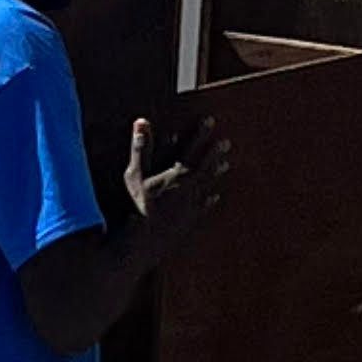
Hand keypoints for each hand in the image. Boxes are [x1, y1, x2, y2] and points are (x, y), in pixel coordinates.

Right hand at [123, 115, 228, 261]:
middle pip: (206, 165)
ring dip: (216, 173)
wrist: (146, 240)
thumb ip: (140, 148)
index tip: (211, 120)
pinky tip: (215, 197)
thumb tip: (141, 122)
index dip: (201, 133)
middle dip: (215, 151)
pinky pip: (203, 207)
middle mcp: (190, 188)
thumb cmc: (138, 205)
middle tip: (227, 142)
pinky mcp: (190, 219)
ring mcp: (192, 205)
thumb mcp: (135, 174)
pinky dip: (210, 201)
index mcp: (177, 174)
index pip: (192, 147)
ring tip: (226, 164)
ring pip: (208, 185)